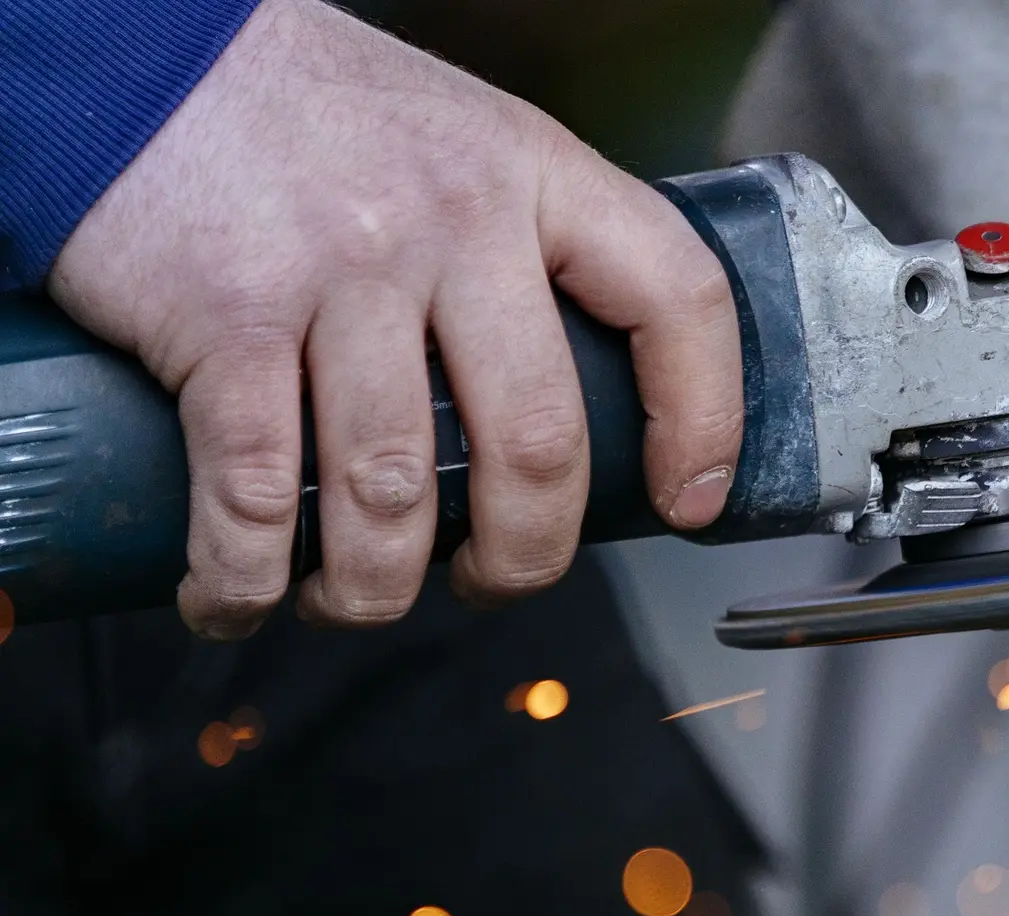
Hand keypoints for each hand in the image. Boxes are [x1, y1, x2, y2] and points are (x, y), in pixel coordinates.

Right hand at [48, 0, 741, 638]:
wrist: (135, 47)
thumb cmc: (306, 113)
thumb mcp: (460, 144)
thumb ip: (523, 246)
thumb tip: (568, 403)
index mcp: (534, 174)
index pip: (676, 299)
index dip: (704, 420)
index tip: (688, 500)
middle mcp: (454, 220)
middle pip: (538, 444)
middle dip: (523, 558)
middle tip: (495, 580)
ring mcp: (342, 269)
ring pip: (396, 496)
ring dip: (374, 589)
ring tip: (352, 598)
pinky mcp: (226, 317)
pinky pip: (255, 495)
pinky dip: (245, 579)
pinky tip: (239, 596)